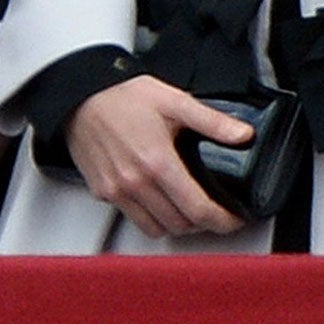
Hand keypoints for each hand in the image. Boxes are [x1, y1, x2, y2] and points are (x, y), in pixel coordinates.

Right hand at [63, 75, 251, 238]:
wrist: (79, 95)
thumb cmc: (121, 96)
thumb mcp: (173, 100)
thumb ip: (211, 121)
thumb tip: (243, 135)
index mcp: (157, 162)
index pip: (199, 210)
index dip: (224, 221)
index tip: (233, 219)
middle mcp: (135, 182)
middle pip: (180, 225)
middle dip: (203, 223)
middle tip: (212, 210)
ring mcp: (117, 190)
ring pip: (156, 229)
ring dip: (176, 224)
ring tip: (185, 208)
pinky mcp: (102, 191)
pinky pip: (132, 218)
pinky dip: (149, 217)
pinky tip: (156, 198)